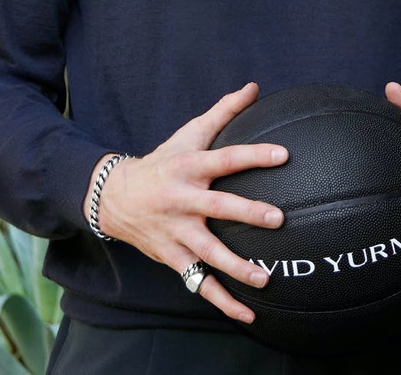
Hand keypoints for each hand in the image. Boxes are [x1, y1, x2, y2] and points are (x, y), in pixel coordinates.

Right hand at [85, 83, 287, 323]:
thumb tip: (254, 87)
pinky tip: (248, 313)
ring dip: (237, 267)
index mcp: (190, 167)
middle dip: (247, 214)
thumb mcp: (189, 133)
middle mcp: (183, 200)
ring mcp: (176, 232)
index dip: (254, 155)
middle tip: (279, 219)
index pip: (226, 158)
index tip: (283, 154)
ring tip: (266, 277)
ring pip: (208, 253)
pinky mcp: (173, 257)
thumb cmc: (165, 161)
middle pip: (217, 207)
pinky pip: (200, 283)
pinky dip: (222, 301)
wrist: (116, 197)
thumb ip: (224, 112)